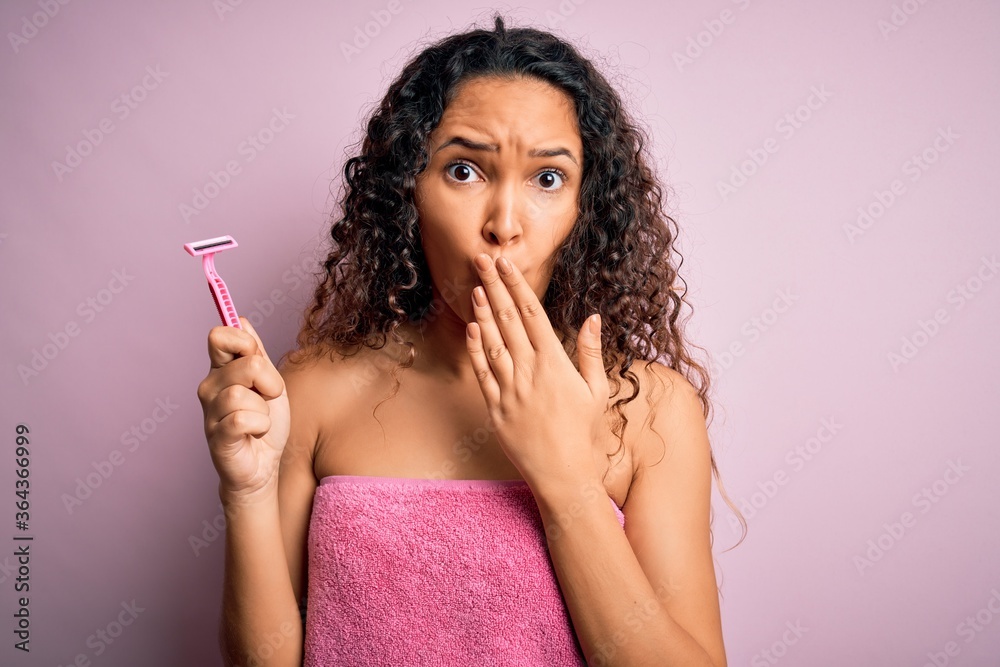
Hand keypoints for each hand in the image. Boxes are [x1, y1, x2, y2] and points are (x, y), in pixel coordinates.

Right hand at [196, 317, 289, 501]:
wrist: (264, 465)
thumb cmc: (265, 424)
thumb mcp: (269, 383)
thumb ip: (256, 353)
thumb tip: (240, 319)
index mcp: (222, 370)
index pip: (220, 336)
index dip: (244, 341)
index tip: (257, 357)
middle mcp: (210, 387)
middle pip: (244, 363)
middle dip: (269, 380)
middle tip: (269, 398)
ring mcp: (210, 412)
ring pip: (242, 394)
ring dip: (264, 409)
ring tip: (260, 420)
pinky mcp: (217, 437)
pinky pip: (241, 419)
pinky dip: (259, 426)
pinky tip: (256, 432)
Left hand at [465, 253, 608, 489]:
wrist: (563, 475)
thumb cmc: (584, 433)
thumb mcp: (597, 391)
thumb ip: (590, 352)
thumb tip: (592, 317)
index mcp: (555, 363)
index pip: (531, 314)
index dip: (516, 285)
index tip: (506, 263)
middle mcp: (529, 371)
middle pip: (507, 320)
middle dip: (494, 286)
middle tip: (481, 259)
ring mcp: (510, 389)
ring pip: (492, 342)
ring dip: (482, 313)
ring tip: (475, 287)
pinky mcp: (495, 408)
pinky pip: (482, 372)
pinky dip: (476, 349)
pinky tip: (472, 329)